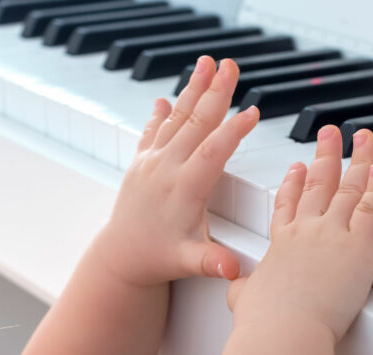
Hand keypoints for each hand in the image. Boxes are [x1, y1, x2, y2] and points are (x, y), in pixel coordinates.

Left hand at [92, 57, 259, 287]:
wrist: (120, 258)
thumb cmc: (158, 259)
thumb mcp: (189, 262)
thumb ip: (212, 263)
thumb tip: (234, 272)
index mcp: (184, 189)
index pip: (213, 152)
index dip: (233, 131)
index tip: (252, 112)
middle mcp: (165, 170)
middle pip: (195, 123)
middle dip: (215, 93)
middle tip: (231, 66)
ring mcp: (150, 163)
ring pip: (176, 119)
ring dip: (192, 90)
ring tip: (206, 63)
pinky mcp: (140, 163)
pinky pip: (152, 132)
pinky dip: (161, 113)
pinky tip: (166, 98)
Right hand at [225, 125, 372, 343]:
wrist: (282, 332)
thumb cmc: (263, 323)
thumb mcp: (242, 300)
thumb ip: (242, 289)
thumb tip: (238, 289)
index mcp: (280, 244)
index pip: (288, 205)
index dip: (294, 183)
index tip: (298, 168)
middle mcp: (305, 231)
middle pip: (320, 184)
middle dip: (326, 155)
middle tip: (330, 135)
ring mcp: (332, 234)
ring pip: (349, 187)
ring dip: (358, 158)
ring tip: (363, 138)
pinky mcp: (360, 245)